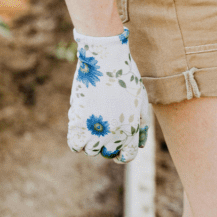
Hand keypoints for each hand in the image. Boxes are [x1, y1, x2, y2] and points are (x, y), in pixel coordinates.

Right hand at [67, 28, 152, 163]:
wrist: (106, 60)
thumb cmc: (126, 78)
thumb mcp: (141, 101)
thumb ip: (141, 125)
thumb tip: (140, 144)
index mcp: (131, 129)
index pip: (127, 157)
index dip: (123, 154)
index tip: (119, 146)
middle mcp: (113, 134)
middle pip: (107, 153)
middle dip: (108, 145)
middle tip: (106, 129)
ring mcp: (95, 129)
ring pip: (90, 150)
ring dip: (91, 142)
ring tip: (94, 125)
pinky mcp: (77, 121)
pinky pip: (74, 144)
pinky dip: (77, 140)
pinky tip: (82, 127)